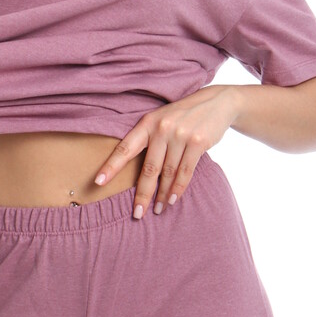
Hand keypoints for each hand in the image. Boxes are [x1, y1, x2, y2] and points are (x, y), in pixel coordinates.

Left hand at [93, 85, 239, 219]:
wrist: (216, 102)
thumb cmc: (183, 116)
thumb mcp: (162, 120)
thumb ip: (150, 140)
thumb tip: (139, 173)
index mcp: (147, 123)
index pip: (125, 148)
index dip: (111, 166)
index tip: (98, 182)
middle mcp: (162, 129)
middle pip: (149, 168)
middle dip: (143, 194)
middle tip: (137, 213)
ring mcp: (180, 135)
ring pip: (168, 173)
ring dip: (163, 195)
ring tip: (158, 210)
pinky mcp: (198, 142)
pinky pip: (185, 171)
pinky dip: (178, 188)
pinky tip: (173, 199)